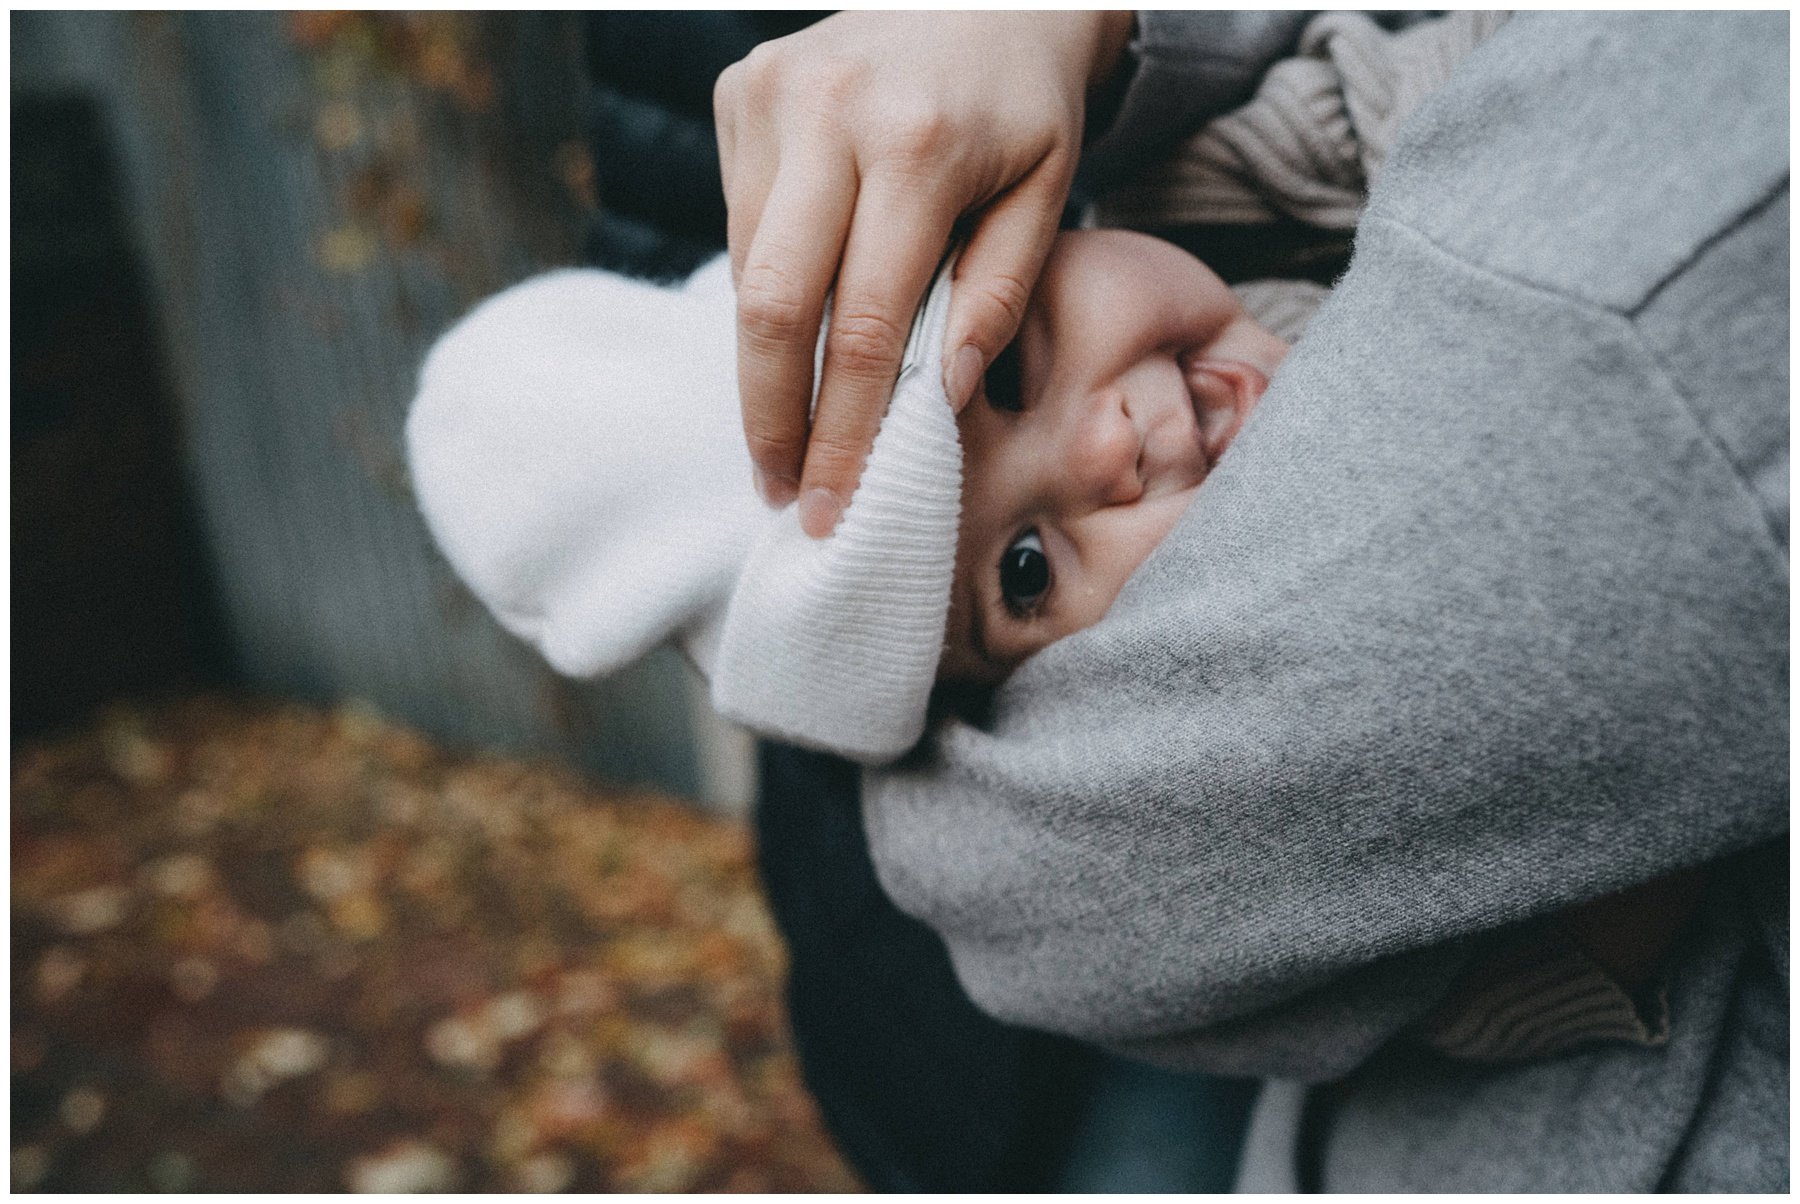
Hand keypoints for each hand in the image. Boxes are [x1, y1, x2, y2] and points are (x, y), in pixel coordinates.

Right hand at [715, 11, 1133, 535]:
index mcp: (917, 142)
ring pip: (745, 272)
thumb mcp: (1046, 193)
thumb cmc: (1024, 105)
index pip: (864, 326)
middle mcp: (827, 111)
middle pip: (770, 307)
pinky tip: (805, 308)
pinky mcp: (738, 92)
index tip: (831, 504)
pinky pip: (741, 226)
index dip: (842, 430)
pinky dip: (770, 287)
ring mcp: (769, 95)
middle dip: (771, 418)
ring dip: (769, 359)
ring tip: (796, 418)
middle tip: (782, 492)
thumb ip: (993, 295)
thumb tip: (934, 399)